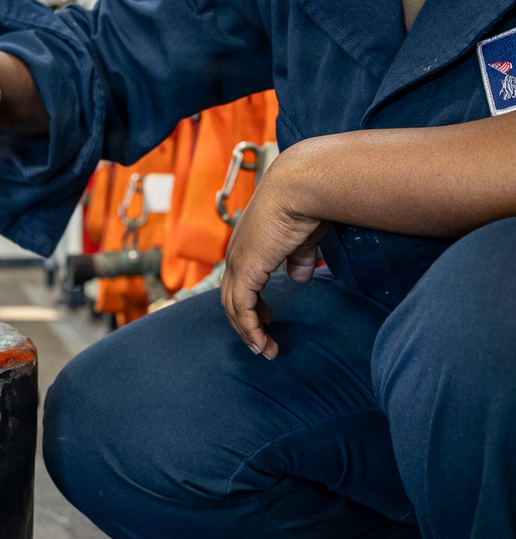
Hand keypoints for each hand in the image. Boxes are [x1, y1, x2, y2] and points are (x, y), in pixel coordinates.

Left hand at [220, 150, 327, 358]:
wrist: (301, 187)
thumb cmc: (306, 205)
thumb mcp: (303, 239)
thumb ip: (299, 259)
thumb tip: (299, 278)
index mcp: (247, 243)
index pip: (240, 281)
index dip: (251, 303)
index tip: (266, 319)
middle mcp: (236, 253)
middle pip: (232, 298)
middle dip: (247, 323)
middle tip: (263, 343)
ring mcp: (237, 262)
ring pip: (233, 308)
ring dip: (248, 333)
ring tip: (265, 350)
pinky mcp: (245, 271)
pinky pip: (242, 309)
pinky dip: (250, 329)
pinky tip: (262, 342)